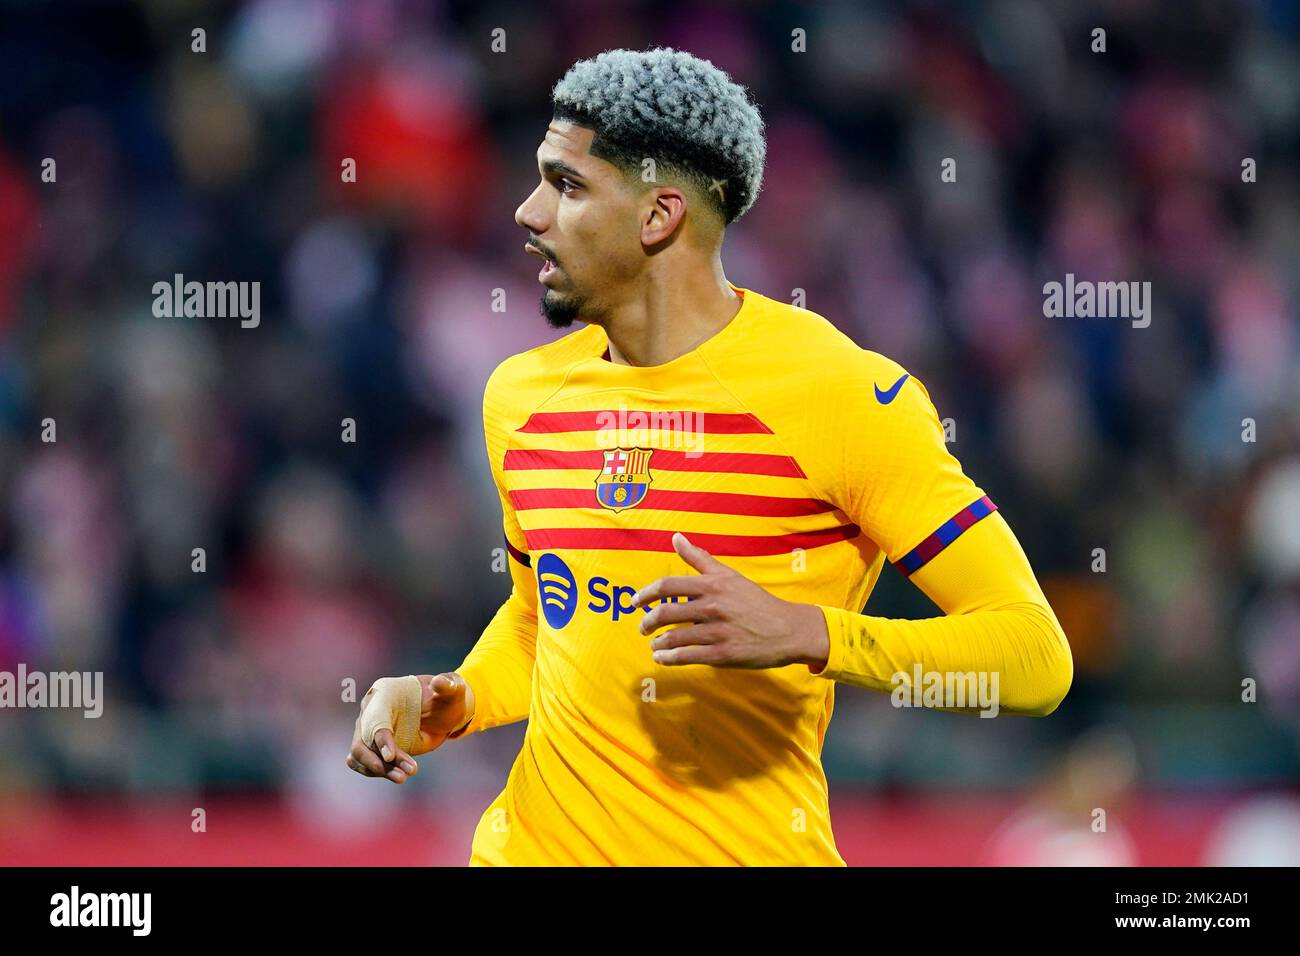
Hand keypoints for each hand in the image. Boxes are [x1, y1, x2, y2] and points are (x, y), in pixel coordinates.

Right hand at [345, 672, 474, 782]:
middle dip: (377, 761)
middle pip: (361, 741)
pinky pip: (365, 763)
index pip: (375, 717)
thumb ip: (448, 685)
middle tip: (402, 776)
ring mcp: (368, 729)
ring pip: (361, 755)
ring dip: (379, 770)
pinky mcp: (374, 746)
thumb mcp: (453, 690)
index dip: (380, 738)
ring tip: (404, 777)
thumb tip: (440, 682)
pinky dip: (379, 772)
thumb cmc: (447, 697)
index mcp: (384, 691)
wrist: (443, 711)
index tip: (390, 757)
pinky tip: (400, 775)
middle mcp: (370, 709)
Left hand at [631, 532, 829, 669]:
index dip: (646, 594)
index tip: (636, 602)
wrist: (788, 629)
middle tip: (642, 627)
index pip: (668, 585)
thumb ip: (700, 558)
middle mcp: (712, 606)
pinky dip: (669, 658)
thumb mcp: (729, 575)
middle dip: (647, 622)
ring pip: (674, 637)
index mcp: (712, 584)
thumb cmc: (755, 601)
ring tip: (654, 644)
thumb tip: (676, 538)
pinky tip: (662, 657)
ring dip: (658, 643)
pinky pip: (686, 656)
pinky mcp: (722, 654)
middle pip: (666, 612)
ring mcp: (717, 631)